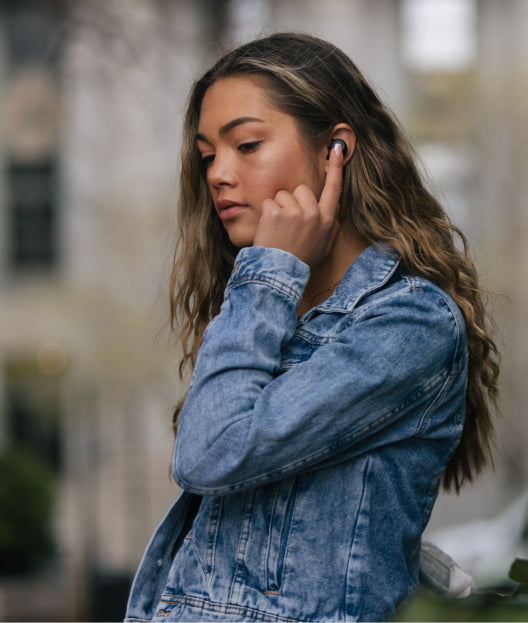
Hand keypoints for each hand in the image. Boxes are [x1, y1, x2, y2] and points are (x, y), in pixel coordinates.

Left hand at [253, 143, 344, 266]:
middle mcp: (313, 213)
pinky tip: (269, 230)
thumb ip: (330, 226)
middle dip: (293, 201)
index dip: (336, 168)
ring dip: (278, 208)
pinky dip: (266, 215)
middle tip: (288, 224)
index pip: (334, 189)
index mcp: (327, 220)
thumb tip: (333, 211)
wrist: (281, 273)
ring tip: (278, 230)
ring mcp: (294, 212)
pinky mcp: (276, 213)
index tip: (337, 148)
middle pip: (301, 189)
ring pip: (283, 195)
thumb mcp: (324, 245)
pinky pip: (268, 203)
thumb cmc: (301, 260)